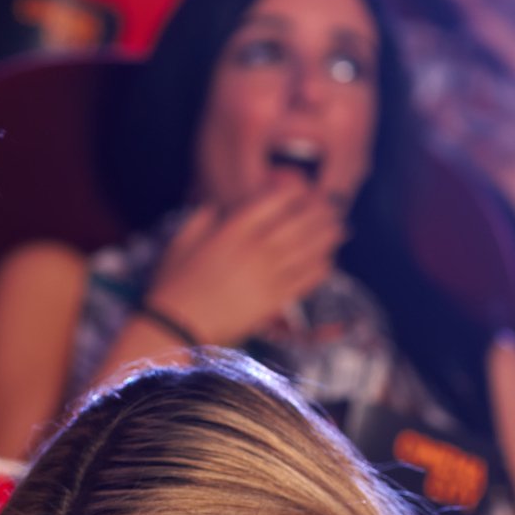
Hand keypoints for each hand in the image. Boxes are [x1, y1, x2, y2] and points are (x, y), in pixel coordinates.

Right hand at [145, 183, 345, 346]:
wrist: (176, 325)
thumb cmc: (174, 283)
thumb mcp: (182, 239)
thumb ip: (204, 217)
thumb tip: (221, 205)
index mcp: (233, 229)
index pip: (275, 200)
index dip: (296, 191)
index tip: (305, 188)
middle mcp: (255, 248)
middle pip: (300, 222)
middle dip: (320, 212)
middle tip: (332, 208)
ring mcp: (268, 275)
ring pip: (309, 249)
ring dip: (328, 237)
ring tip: (340, 229)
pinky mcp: (274, 301)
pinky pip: (306, 280)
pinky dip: (321, 268)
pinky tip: (328, 262)